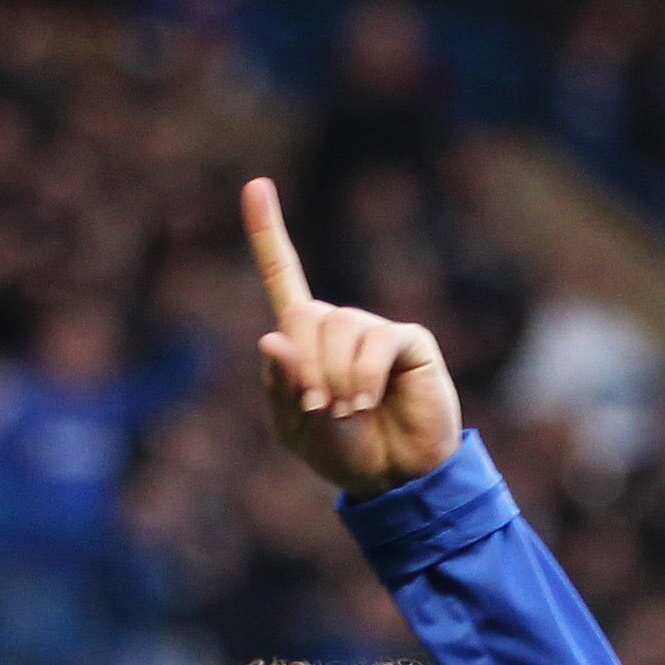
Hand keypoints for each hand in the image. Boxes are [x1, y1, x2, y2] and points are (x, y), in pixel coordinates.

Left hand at [244, 177, 459, 498]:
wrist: (395, 479)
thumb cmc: (345, 454)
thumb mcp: (296, 428)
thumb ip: (281, 387)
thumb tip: (272, 338)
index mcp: (305, 341)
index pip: (283, 277)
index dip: (268, 233)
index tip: (256, 185)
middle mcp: (340, 326)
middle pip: (304, 316)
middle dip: (306, 368)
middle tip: (320, 407)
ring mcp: (375, 330)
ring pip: (339, 327)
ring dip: (336, 378)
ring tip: (349, 411)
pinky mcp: (408, 340)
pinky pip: (375, 341)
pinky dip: (363, 376)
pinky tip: (368, 403)